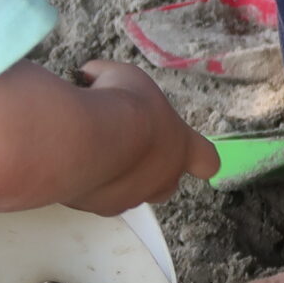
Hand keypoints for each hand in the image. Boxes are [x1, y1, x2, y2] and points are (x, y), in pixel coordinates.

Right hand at [62, 61, 219, 214]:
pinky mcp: (103, 207)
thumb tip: (93, 74)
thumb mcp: (123, 76)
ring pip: (133, 194)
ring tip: (96, 154)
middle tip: (127, 148)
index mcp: (182, 146)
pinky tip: (76, 164)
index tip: (185, 151)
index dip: (198, 157)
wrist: (86, 141)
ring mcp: (134, 197)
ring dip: (119, 178)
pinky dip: (89, 183)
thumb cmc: (120, 106)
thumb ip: (114, 79)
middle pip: (168, 183)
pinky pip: (100, 198)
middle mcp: (164, 177)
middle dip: (152, 171)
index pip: (207, 160)